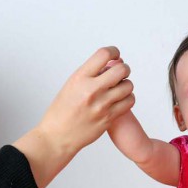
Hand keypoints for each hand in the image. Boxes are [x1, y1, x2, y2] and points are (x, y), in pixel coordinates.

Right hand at [12, 46, 134, 187]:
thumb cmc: (62, 110)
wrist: (58, 136)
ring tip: (118, 88)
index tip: (115, 55)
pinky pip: (129, 101)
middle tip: (120, 74)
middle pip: (122, 70)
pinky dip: (127, 98)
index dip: (114, 52)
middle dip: (124, 69)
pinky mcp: (110, 117)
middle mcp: (92, 89)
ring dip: (126, 85)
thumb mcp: (71, 85)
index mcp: (80, 77)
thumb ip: (91, 74)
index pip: (104, 55)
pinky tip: (119, 100)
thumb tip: (112, 62)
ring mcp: (103, 104)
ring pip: (128, 86)